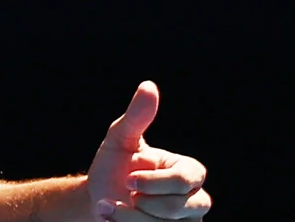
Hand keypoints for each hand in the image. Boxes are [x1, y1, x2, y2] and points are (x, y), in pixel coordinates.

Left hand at [87, 81, 211, 221]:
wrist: (97, 198)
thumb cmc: (114, 165)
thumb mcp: (120, 139)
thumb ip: (137, 117)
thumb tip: (149, 86)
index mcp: (189, 171)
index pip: (184, 181)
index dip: (153, 182)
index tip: (127, 178)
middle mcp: (197, 200)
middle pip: (180, 209)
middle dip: (143, 204)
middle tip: (123, 194)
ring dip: (132, 219)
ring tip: (110, 209)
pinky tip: (113, 219)